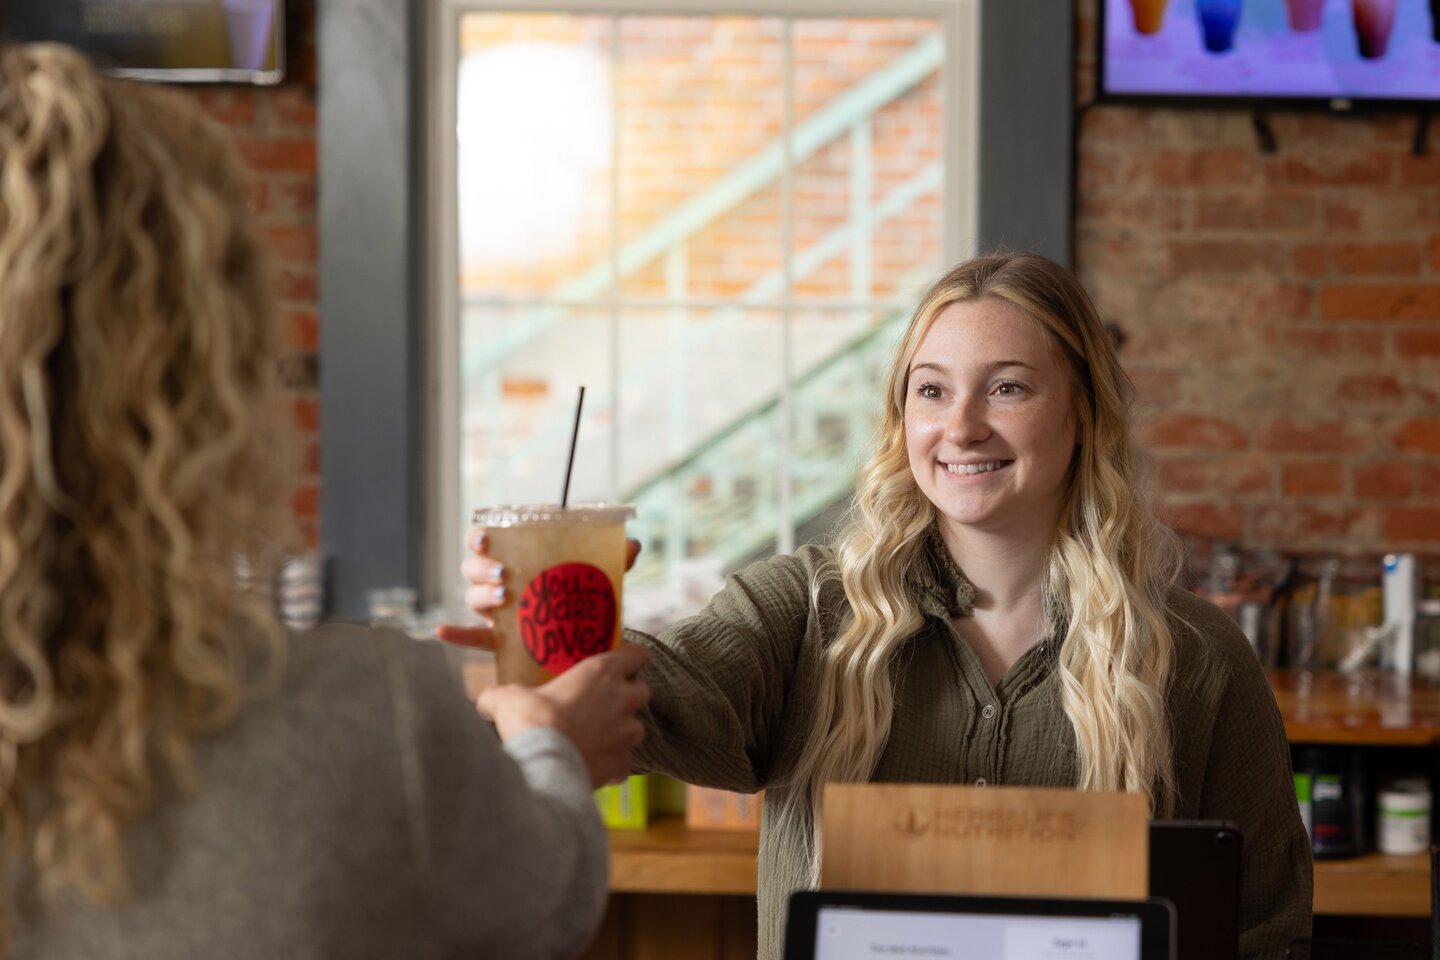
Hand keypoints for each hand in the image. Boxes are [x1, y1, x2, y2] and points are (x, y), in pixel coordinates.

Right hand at [435, 527, 640, 649]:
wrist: (586, 640)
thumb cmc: (584, 598)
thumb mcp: (598, 578)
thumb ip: (615, 560)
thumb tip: (632, 544)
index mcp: (520, 559)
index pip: (488, 540)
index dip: (480, 535)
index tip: (486, 537)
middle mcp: (502, 582)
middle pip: (474, 568)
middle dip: (482, 568)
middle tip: (503, 575)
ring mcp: (498, 612)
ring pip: (473, 599)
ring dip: (479, 596)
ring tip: (502, 601)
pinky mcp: (500, 640)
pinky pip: (472, 638)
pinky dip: (456, 635)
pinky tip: (442, 632)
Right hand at [477, 642, 650, 786]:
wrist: (542, 767)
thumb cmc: (531, 721)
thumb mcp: (507, 698)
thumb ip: (501, 694)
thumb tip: (484, 701)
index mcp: (603, 672)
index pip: (638, 654)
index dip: (630, 658)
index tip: (619, 663)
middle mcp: (623, 700)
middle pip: (642, 691)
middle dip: (627, 696)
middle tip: (601, 702)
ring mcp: (627, 734)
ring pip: (635, 728)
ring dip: (619, 730)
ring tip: (593, 736)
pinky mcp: (623, 765)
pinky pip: (623, 762)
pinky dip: (611, 763)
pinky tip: (590, 763)